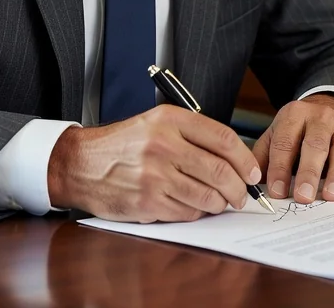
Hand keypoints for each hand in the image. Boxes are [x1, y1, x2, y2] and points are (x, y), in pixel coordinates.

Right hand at [46, 106, 261, 222]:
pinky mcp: (147, 202)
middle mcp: (163, 145)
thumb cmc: (122, 145)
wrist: (80, 164)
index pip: (223, 139)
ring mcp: (154, 175)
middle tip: (242, 195)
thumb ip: (193, 135)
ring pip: (207, 196)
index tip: (253, 172)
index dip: (246, 159)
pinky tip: (193, 207)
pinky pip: (187, 212)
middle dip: (239, 188)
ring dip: (220, 204)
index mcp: (170, 120)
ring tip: (221, 203)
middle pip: (220, 171)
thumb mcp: (156, 123)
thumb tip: (234, 159)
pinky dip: (197, 213)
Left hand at [253, 93, 333, 203]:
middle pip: (315, 145)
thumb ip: (263, 155)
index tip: (277, 192)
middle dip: (309, 172)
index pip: (285, 142)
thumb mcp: (277, 132)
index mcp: (295, 115)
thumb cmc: (299, 128)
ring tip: (331, 196)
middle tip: (303, 196)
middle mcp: (321, 117)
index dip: (280, 168)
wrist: (332, 104)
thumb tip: (251, 183)